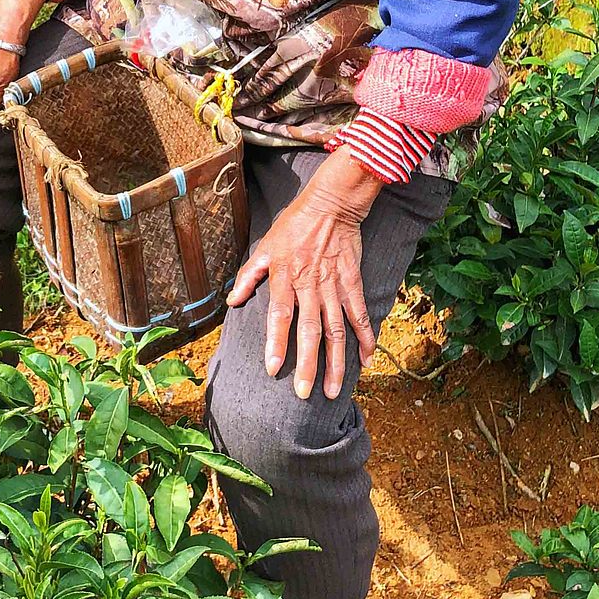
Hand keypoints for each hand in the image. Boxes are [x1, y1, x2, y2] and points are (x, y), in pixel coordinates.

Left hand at [226, 149, 383, 400]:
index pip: (280, 315)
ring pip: (336, 330)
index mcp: (285, 278)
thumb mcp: (264, 246)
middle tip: (304, 394)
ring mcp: (334, 286)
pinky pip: (360, 314)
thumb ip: (248, 275)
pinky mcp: (353, 282)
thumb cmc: (293, 225)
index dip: (276, 342)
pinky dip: (365, 337)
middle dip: (307, 364)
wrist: (331, 204)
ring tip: (333, 390)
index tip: (273, 369)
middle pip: (310, 331)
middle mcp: (310, 286)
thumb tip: (232, 301)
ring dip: (336, 362)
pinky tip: (366, 360)